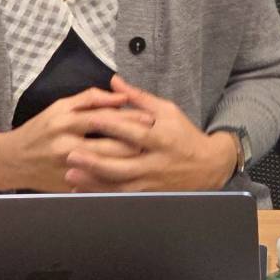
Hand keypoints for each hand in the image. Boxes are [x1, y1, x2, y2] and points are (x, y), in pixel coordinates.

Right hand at [0, 86, 151, 192]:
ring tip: (151, 155)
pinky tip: (133, 173)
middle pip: (112, 145)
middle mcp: (66, 145)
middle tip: (159, 138)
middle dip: (138, 142)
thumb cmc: (40, 129)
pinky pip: (99, 183)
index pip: (106, 117)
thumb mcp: (60, 106)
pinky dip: (117, 178)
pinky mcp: (69, 186)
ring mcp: (68, 168)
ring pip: (109, 166)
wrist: (12, 161)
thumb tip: (119, 94)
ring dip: (132, 161)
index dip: (131, 117)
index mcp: (66, 121)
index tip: (152, 117)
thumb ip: (90, 98)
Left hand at [63, 74, 237, 192]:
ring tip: (71, 175)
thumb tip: (114, 81)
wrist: (209, 166)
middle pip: (123, 164)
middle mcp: (156, 163)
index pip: (134, 132)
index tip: (90, 119)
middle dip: (95, 161)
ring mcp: (152, 183)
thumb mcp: (168, 111)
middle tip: (70, 155)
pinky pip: (122, 198)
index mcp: (162, 138)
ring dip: (94, 182)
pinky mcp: (149, 196)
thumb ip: (139, 98)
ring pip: (119, 186)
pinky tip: (84, 191)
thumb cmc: (184, 135)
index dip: (112, 125)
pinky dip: (102, 196)